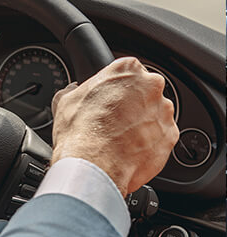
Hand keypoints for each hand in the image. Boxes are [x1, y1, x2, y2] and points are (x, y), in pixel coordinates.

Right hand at [50, 57, 178, 195]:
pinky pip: (161, 136)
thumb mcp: (65, 102)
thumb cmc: (80, 133)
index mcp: (126, 70)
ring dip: (141, 123)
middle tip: (112, 119)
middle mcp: (151, 86)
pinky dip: (148, 142)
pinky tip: (128, 150)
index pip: (126, 71)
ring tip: (119, 138)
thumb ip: (75, 90)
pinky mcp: (170, 136)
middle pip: (144, 90)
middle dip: (132, 103)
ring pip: (154, 113)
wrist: (93, 166)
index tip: (108, 98)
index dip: (115, 87)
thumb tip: (73, 91)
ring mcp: (164, 112)